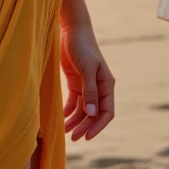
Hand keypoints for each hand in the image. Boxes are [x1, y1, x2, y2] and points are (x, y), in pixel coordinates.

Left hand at [61, 24, 114, 140]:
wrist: (71, 30)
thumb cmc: (82, 47)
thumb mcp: (87, 69)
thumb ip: (90, 91)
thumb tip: (92, 114)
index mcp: (107, 85)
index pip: (106, 112)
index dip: (98, 126)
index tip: (86, 137)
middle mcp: (98, 88)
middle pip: (94, 114)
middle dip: (84, 127)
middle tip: (73, 138)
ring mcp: (87, 86)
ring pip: (83, 110)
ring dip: (75, 121)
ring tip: (64, 131)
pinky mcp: (75, 83)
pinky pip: (74, 102)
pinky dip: (68, 112)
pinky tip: (61, 119)